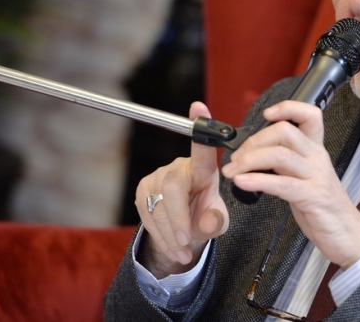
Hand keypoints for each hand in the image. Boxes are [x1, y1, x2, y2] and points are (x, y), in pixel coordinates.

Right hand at [135, 101, 228, 276]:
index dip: (200, 127)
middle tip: (187, 242)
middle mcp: (178, 168)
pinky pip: (147, 216)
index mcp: (203, 170)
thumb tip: (207, 221)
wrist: (185, 231)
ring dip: (171, 235)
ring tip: (183, 252)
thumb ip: (216, 222)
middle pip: (173, 189)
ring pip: (158, 207)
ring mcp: (156, 178)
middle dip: (179, 220)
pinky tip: (173, 247)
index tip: (199, 106)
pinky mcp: (141, 191)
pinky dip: (160, 236)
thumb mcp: (218, 222)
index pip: (202, 148)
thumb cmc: (205, 216)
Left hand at [221, 100, 359, 268]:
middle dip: (253, 141)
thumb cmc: (323, 208)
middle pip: (284, 132)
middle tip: (235, 158)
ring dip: (249, 160)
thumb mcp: (305, 178)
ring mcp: (316, 176)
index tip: (267, 114)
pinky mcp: (312, 196)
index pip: (310, 115)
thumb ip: (286, 164)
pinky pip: (281, 183)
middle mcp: (317, 158)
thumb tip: (255, 155)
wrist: (348, 235)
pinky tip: (242, 183)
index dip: (288, 108)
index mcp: (315, 150)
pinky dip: (257, 180)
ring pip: (280, 154)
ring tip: (232, 171)